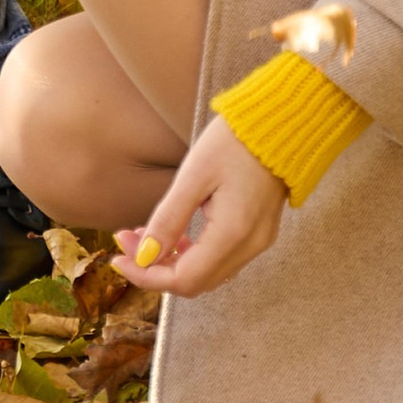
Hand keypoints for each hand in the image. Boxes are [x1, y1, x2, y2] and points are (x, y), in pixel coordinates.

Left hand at [115, 112, 285, 296]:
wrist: (282, 121)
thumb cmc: (237, 140)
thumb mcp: (195, 174)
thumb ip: (169, 218)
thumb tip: (144, 255)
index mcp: (234, 234)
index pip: (184, 280)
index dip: (147, 275)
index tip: (119, 256)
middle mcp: (250, 247)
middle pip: (195, 282)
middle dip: (155, 268)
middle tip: (129, 239)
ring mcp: (258, 241)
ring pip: (208, 273)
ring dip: (173, 261)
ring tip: (146, 233)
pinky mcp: (259, 232)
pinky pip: (221, 259)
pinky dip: (194, 253)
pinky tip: (177, 230)